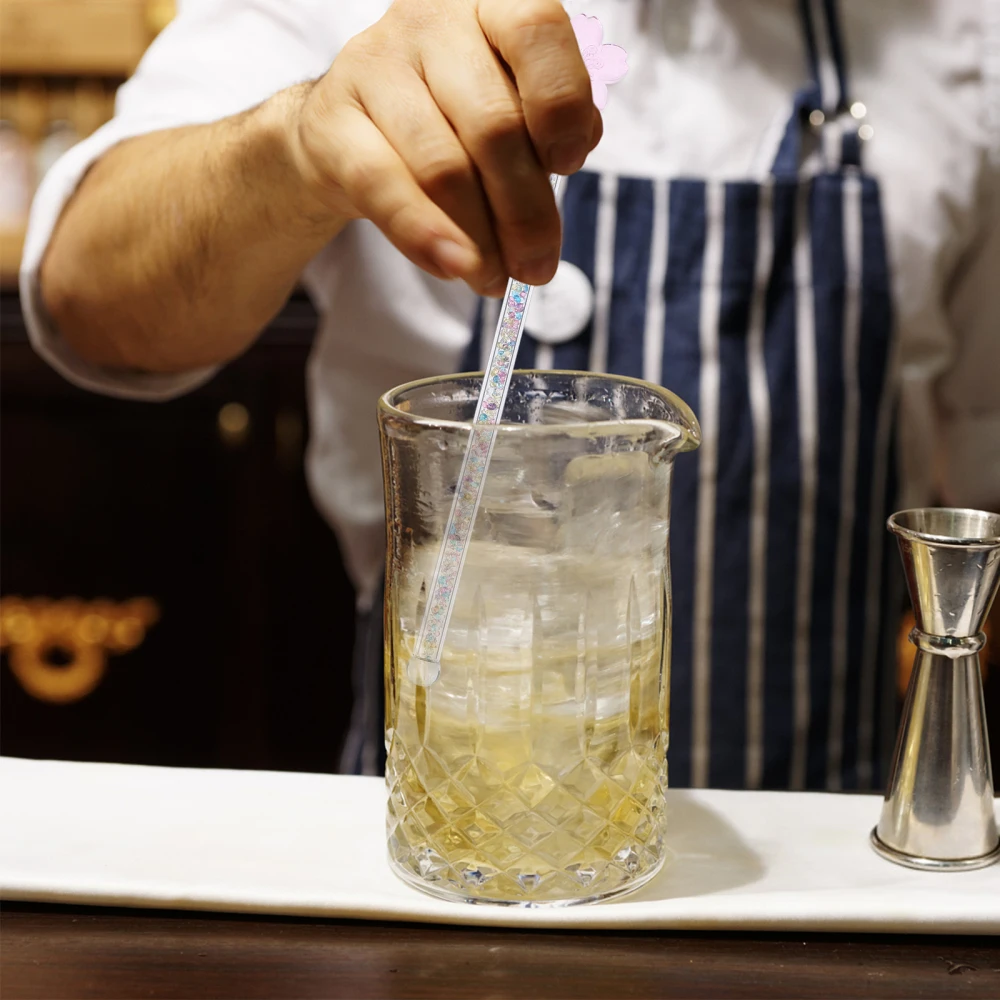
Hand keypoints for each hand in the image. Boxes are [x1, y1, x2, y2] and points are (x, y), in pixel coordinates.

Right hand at [287, 0, 601, 296]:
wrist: (345, 133)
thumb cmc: (447, 118)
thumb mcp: (508, 105)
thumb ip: (548, 121)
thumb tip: (575, 150)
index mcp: (489, 5)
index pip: (536, 30)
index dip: (562, 103)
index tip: (569, 164)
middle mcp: (431, 21)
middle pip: (494, 123)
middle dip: (526, 212)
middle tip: (537, 267)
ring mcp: (375, 66)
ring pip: (444, 167)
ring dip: (480, 240)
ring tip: (495, 280)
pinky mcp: (332, 122)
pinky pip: (384, 188)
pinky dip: (426, 236)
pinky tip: (454, 268)